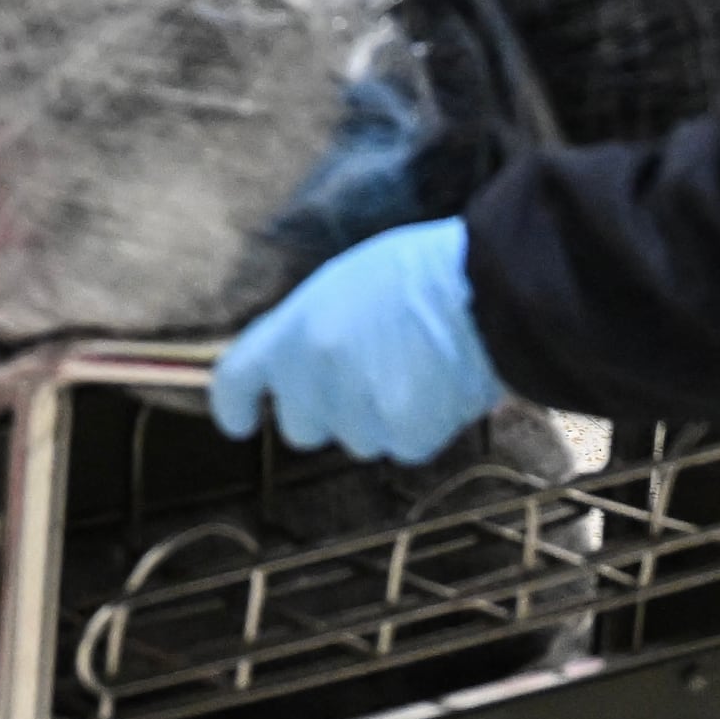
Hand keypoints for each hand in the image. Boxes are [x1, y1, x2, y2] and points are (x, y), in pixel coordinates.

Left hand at [203, 221, 504, 464]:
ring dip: (382, 418)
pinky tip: (443, 387)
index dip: (234, 407)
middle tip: (370, 378)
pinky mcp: (403, 435)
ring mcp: (358, 409)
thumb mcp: (345, 284)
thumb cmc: (420, 272)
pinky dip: (424, 427)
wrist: (485, 287)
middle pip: (301, 427)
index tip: (239, 423)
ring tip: (419, 369)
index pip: (237, 379)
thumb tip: (307, 364)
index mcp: (293, 329)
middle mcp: (314, 375)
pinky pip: (405, 447)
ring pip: (359, 439)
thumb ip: (314, 330)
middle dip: (329, 413)